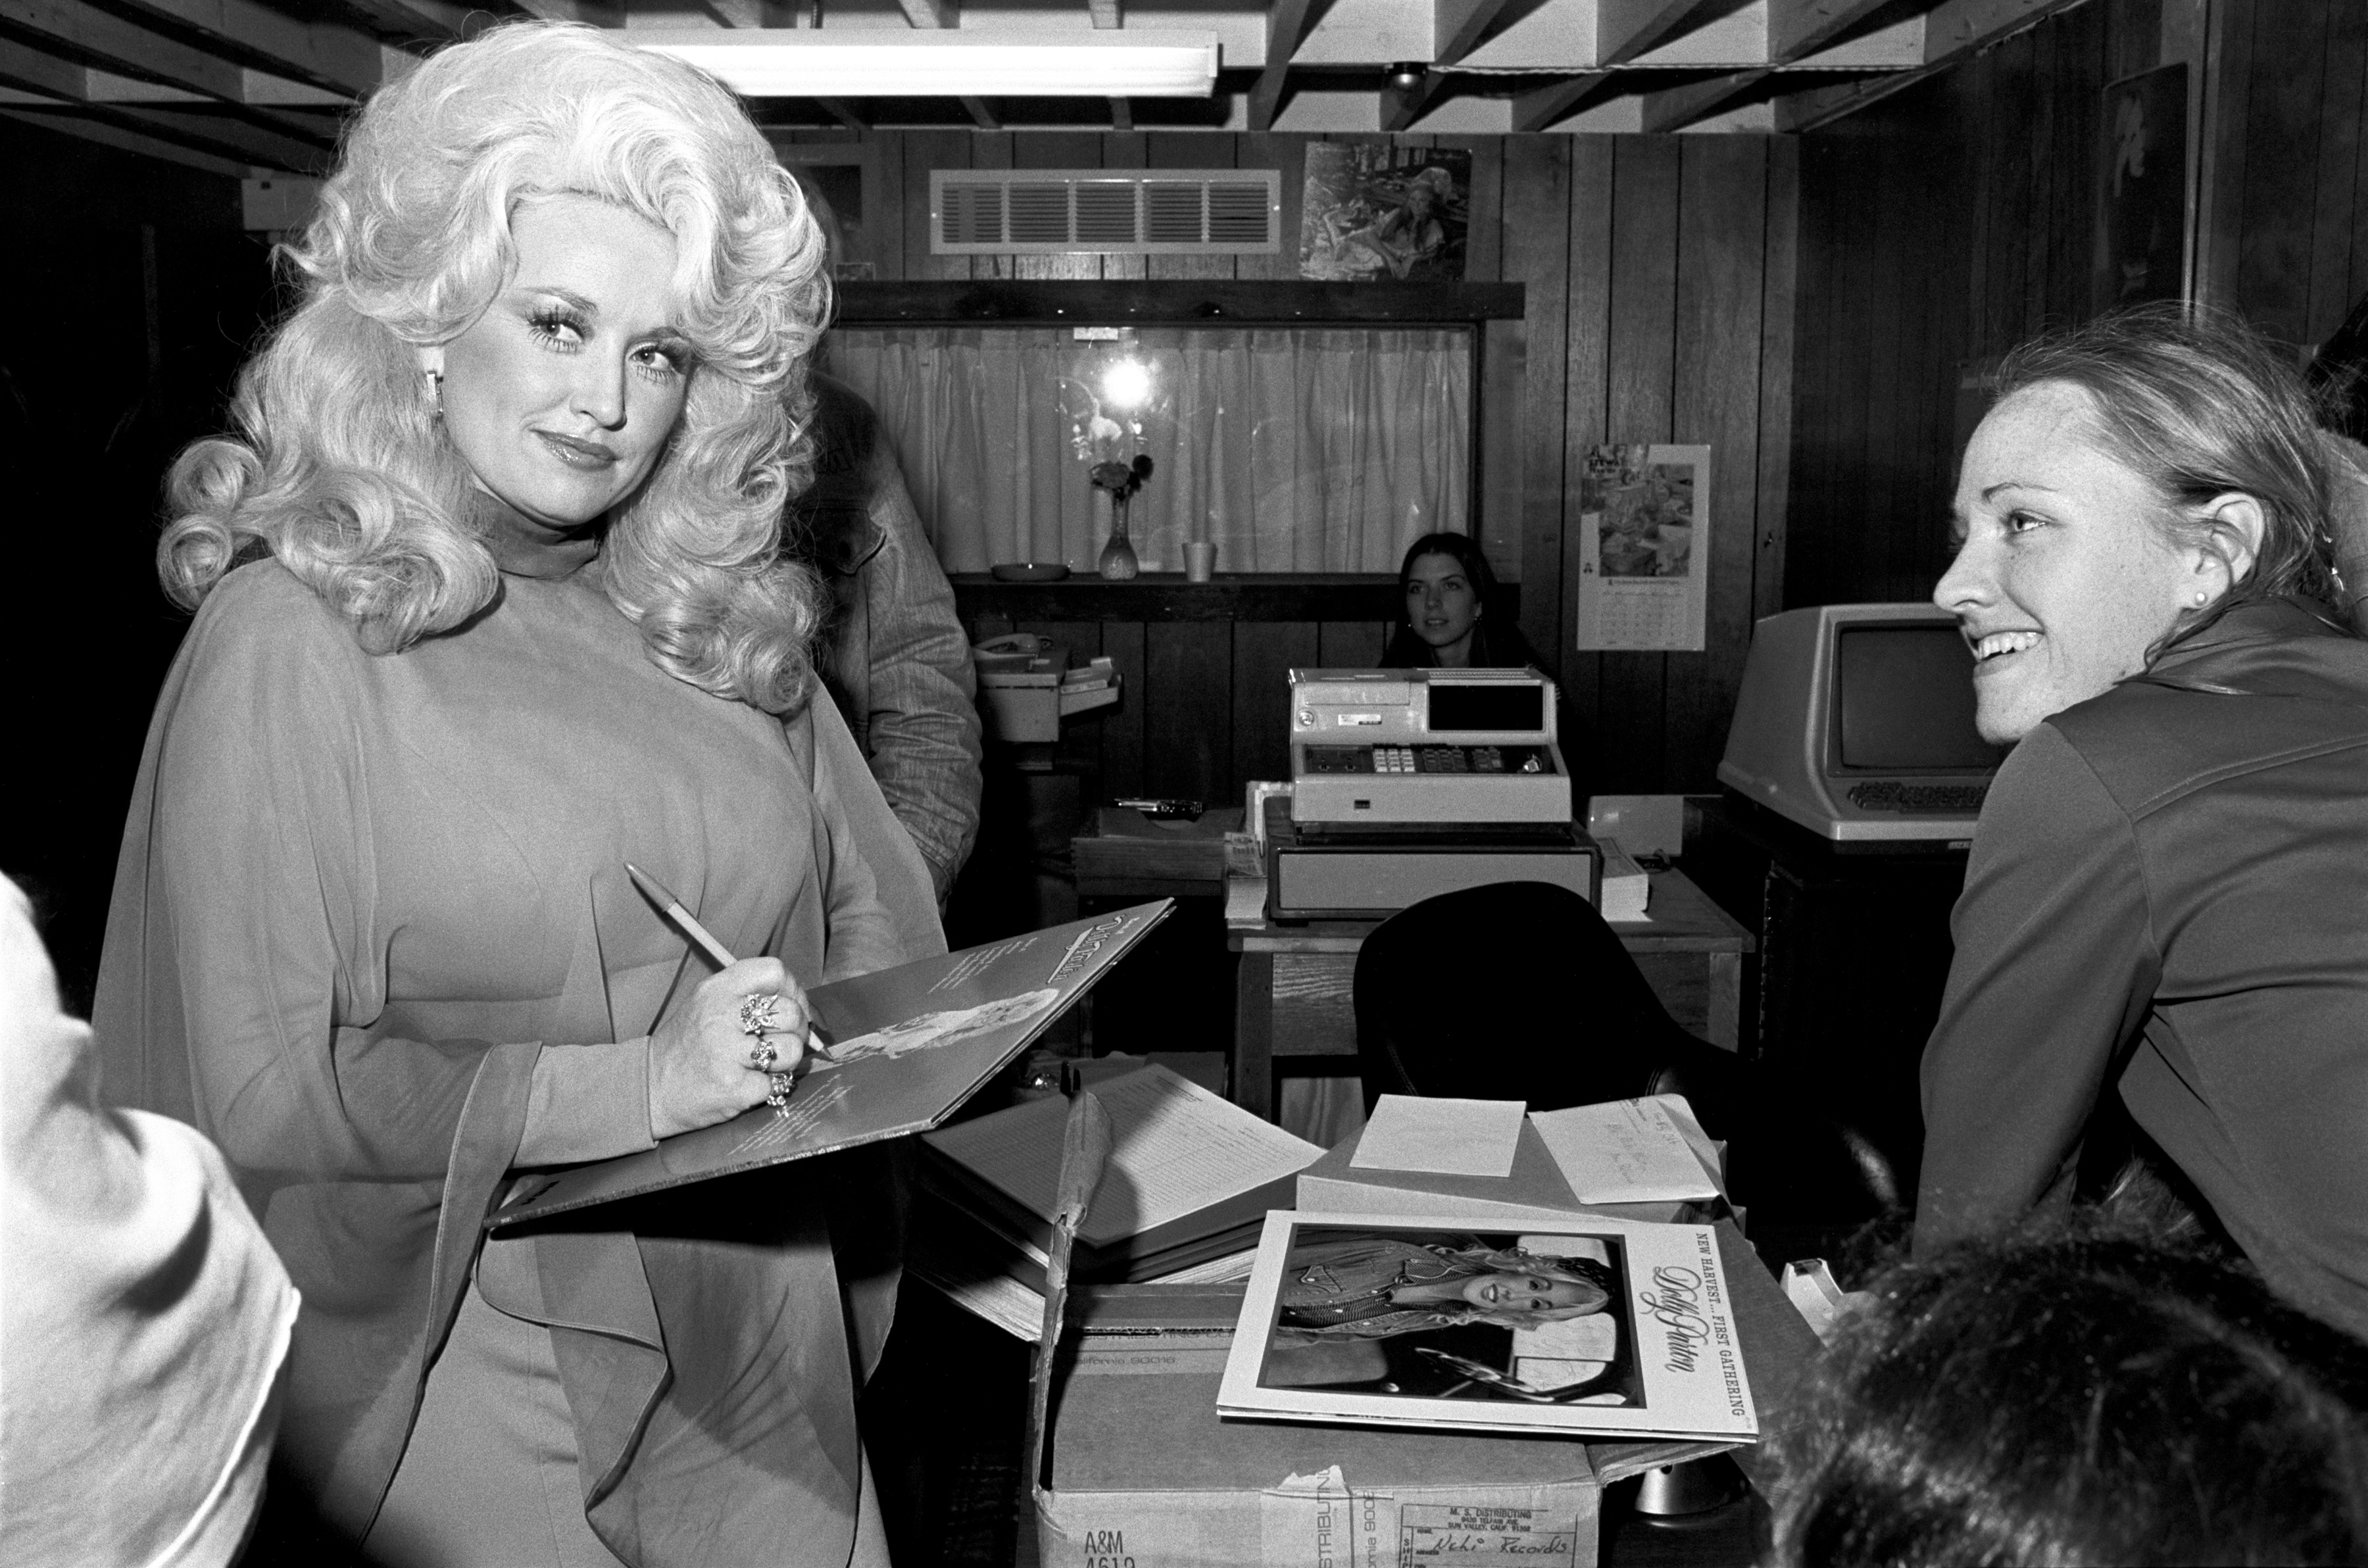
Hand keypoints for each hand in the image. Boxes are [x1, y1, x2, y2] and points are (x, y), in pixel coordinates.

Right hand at [648, 957, 810, 1137]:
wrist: (650, 1087)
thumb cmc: (688, 1045)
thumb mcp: (707, 1003)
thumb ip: (747, 996)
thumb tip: (802, 1006)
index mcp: (717, 989)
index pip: (775, 971)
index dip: (793, 989)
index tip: (791, 1005)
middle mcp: (721, 1016)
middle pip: (791, 1012)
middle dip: (797, 1030)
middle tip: (783, 1041)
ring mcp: (727, 1053)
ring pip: (791, 1049)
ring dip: (787, 1061)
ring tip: (767, 1063)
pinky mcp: (734, 1088)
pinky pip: (777, 1083)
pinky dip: (771, 1087)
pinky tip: (752, 1083)